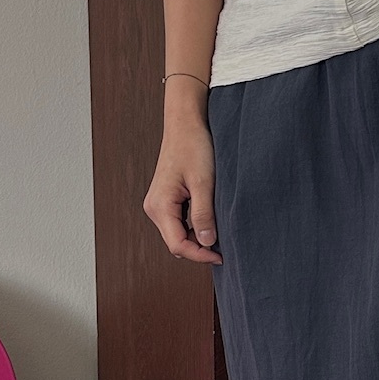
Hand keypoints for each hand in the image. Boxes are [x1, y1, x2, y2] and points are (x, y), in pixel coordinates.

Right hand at [144, 86, 221, 263]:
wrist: (186, 123)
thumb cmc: (194, 146)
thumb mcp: (203, 183)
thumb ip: (203, 215)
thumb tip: (207, 243)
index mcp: (160, 205)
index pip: (177, 245)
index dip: (200, 255)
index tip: (221, 256)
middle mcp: (154, 207)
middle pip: (176, 242)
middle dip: (199, 248)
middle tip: (224, 247)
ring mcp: (158, 204)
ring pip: (178, 233)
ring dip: (197, 237)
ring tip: (219, 231)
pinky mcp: (166, 199)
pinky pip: (179, 222)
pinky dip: (194, 226)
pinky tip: (209, 219)